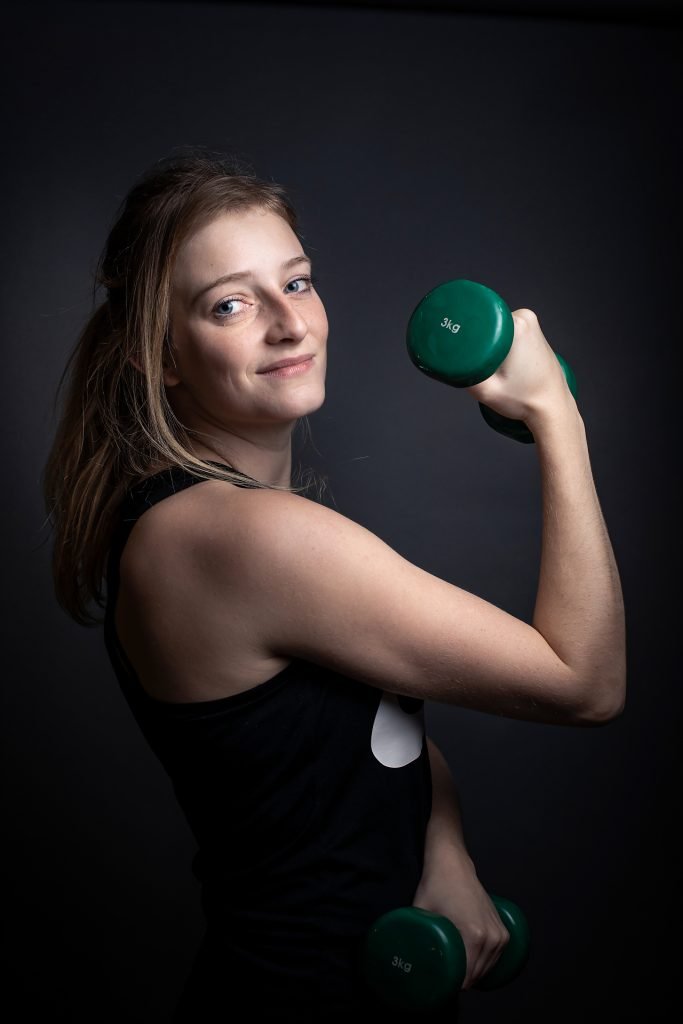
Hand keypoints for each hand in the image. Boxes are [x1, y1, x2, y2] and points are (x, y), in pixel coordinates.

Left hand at [412, 860, 509, 989]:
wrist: (453, 863)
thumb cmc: (437, 884)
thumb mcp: (420, 912)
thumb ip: (413, 935)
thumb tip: (403, 958)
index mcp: (474, 936)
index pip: (466, 978)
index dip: (451, 986)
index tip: (439, 983)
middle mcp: (491, 937)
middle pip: (477, 976)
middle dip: (461, 981)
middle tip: (443, 976)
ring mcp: (500, 933)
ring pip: (488, 969)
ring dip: (474, 975)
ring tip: (456, 970)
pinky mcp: (503, 929)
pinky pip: (496, 957)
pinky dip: (486, 964)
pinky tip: (473, 965)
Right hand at [466, 307, 571, 424]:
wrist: (552, 408)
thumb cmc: (525, 399)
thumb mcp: (487, 392)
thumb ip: (464, 377)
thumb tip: (446, 366)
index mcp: (517, 325)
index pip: (477, 317)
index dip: (464, 335)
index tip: (461, 355)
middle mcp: (526, 318)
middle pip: (485, 323)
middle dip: (477, 345)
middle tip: (484, 370)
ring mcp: (531, 324)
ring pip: (495, 328)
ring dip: (488, 346)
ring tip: (496, 370)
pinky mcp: (533, 333)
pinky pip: (506, 332)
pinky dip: (499, 347)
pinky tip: (502, 366)